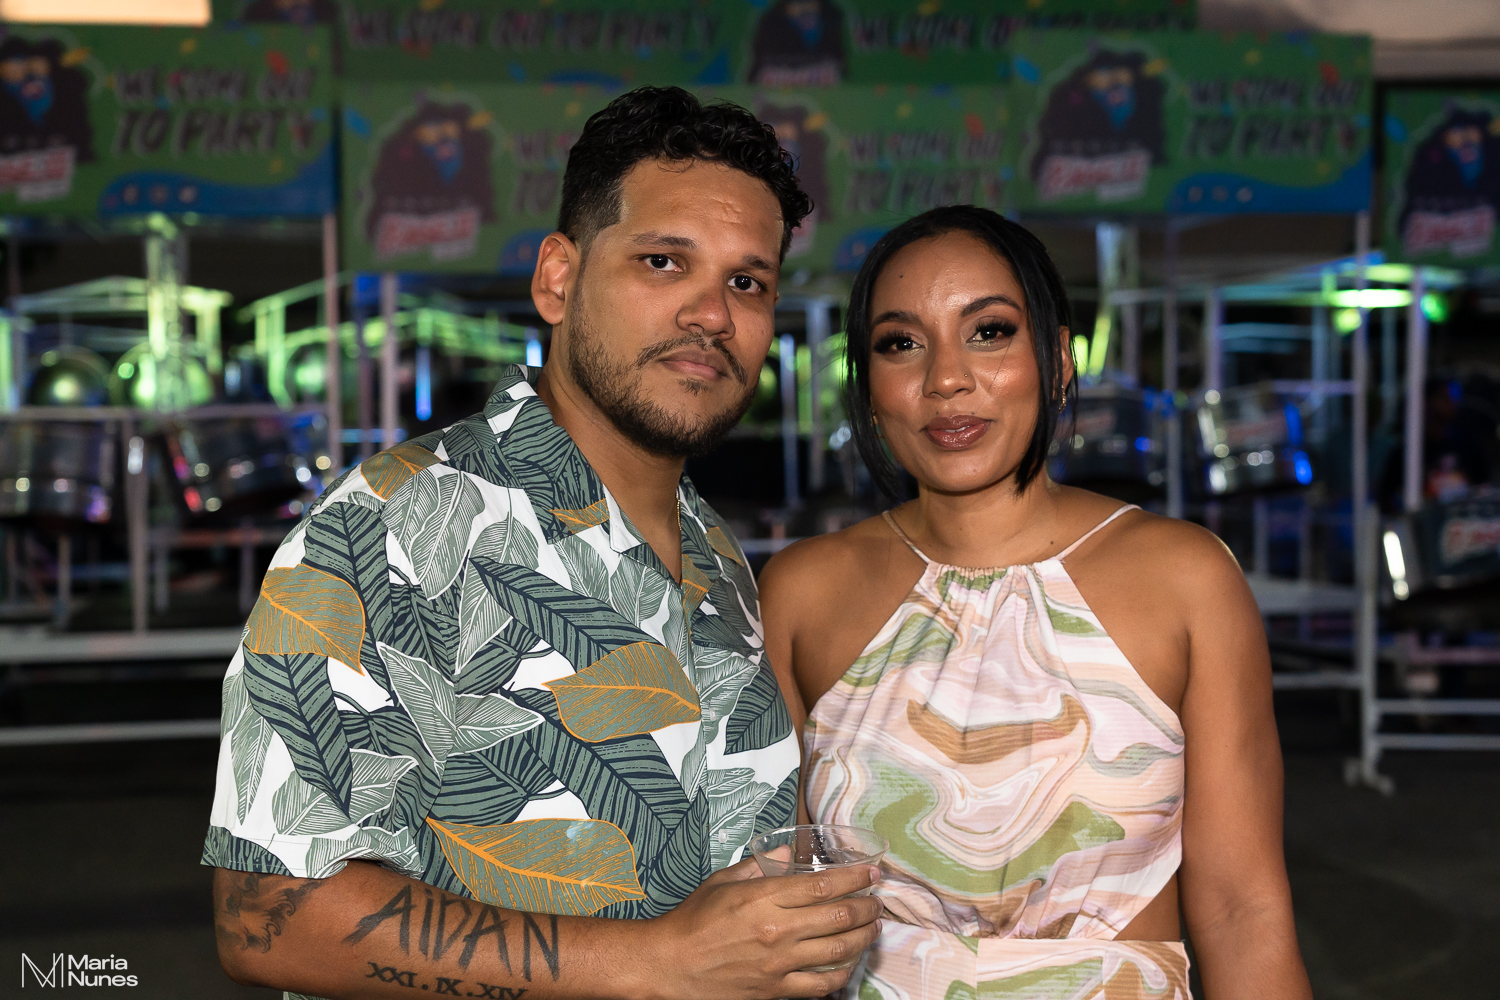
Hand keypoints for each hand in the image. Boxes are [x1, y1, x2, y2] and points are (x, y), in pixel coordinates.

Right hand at [638, 856, 883, 999]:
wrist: (669, 965)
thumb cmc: (693, 921)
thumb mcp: (723, 881)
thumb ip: (759, 864)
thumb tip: (788, 851)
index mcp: (763, 897)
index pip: (824, 884)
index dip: (855, 877)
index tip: (871, 873)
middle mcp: (777, 929)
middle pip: (840, 915)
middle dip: (868, 906)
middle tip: (878, 901)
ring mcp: (779, 963)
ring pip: (839, 950)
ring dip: (864, 937)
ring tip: (873, 928)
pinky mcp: (776, 990)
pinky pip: (822, 984)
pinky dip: (843, 973)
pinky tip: (850, 962)